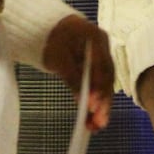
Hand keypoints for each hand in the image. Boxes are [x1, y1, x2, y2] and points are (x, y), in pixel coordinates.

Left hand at [41, 14, 114, 131]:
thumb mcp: (58, 58)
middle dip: (103, 102)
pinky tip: (92, 116)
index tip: (93, 107)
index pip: (102, 67)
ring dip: (101, 105)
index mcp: (96, 39)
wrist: (46, 27)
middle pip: (107, 78)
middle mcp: (104, 48)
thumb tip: (83, 100)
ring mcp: (101, 56)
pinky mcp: (96, 66)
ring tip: (96, 126)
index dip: (99, 89)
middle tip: (99, 124)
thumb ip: (72, 77)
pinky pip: (98, 84)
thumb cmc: (51, 39)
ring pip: (105, 84)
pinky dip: (95, 99)